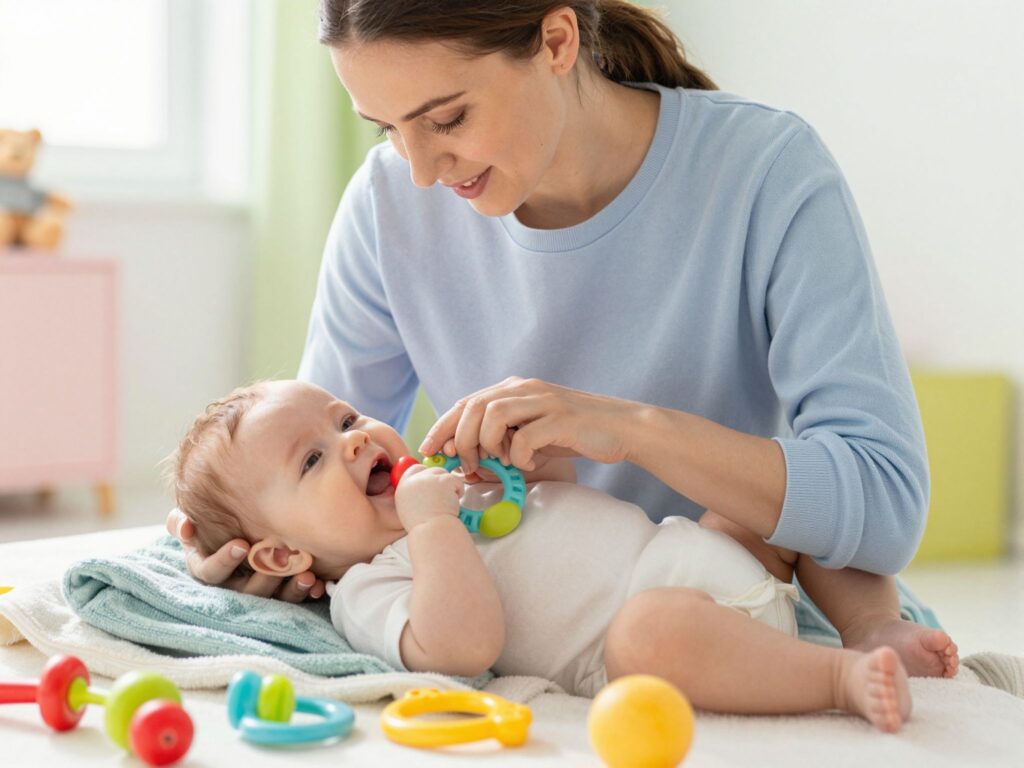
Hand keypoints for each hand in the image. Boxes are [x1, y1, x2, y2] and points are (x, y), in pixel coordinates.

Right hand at [165, 508, 324, 600]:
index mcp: (208, 570)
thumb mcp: (192, 522)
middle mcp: (233, 586)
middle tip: (282, 557)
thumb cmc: (211, 525)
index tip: (241, 544)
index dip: (225, 560)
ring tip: (307, 576)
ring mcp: (259, 591)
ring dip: (291, 589)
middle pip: (246, 591)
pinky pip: (295, 599)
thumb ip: (182, 522)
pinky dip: (308, 593)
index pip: (211, 572)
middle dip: (265, 576)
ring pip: (273, 598)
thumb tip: (184, 526)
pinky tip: (321, 585)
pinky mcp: (282, 593)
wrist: (237, 527)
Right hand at [394, 464, 464, 530]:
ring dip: (449, 486)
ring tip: (447, 503)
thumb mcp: (407, 509)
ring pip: (444, 474)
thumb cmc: (424, 527)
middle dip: (439, 480)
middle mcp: (414, 480)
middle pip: (430, 470)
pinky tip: (454, 503)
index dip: (426, 475)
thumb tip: (424, 488)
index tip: (433, 485)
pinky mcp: (443, 480)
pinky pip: (456, 480)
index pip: (414, 470)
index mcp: (403, 487)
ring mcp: (429, 478)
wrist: (432, 531)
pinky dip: (459, 490)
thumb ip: (413, 494)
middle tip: (443, 496)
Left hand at [419, 377, 636, 476]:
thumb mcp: (532, 434)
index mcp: (515, 389)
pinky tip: (530, 463)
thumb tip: (466, 463)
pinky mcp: (560, 418)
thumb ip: (502, 441)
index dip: (443, 425)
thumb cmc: (573, 435)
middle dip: (459, 439)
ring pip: (493, 415)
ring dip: (486, 445)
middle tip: (464, 465)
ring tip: (498, 463)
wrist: (621, 428)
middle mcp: (525, 389)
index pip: (467, 402)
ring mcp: (543, 400)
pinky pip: (524, 437)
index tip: (429, 449)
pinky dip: (519, 456)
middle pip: (474, 406)